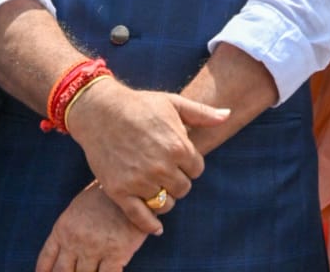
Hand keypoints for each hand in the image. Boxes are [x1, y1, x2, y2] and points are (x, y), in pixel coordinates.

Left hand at [35, 181, 150, 271]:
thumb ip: (70, 228)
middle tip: (76, 270)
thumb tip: (66, 251)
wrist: (135, 182)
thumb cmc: (108, 195)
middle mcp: (75, 240)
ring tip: (95, 267)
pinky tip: (113, 269)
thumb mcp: (81, 206)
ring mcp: (94, 248)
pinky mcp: (116, 252)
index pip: (46, 261)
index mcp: (63, 228)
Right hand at [65, 79, 227, 233]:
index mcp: (178, 146)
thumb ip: (202, 114)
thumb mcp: (174, 102)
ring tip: (157, 186)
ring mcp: (140, 181)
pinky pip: (140, 217)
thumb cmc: (141, 104)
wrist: (101, 112)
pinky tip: (156, 227)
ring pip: (164, 204)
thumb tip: (227, 115)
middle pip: (183, 189)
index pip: (197, 170)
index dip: (190, 164)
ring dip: (164, 198)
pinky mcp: (120, 192)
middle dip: (178, 181)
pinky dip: (150, 225)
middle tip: (168, 171)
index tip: (180, 159)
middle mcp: (161, 166)